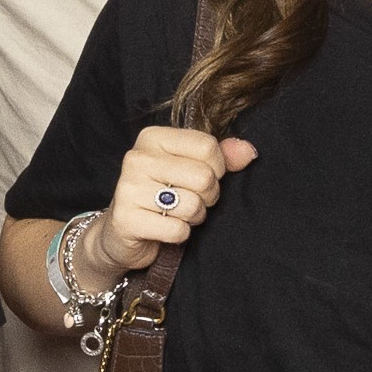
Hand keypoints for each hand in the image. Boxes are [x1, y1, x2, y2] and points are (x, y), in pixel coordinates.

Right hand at [100, 124, 254, 264]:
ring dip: (193, 217)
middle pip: (204, 177)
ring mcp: (129, 188)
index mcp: (153, 137)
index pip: (208, 146)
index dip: (217, 169)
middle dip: (208, 196)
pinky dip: (179, 235)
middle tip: (191, 200)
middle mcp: (137, 158)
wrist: (122, 232)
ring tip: (177, 214)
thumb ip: (222, 157)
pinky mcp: (126, 219)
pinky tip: (165, 228)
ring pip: (192, 205)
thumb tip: (249, 152)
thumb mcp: (190, 168)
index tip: (203, 178)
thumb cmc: (163, 194)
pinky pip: (177, 230)